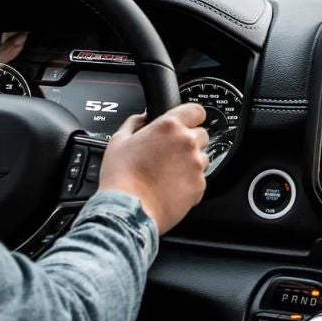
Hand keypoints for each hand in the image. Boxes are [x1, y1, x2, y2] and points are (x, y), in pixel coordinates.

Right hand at [99, 104, 208, 234]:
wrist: (128, 209)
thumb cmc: (121, 177)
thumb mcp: (119, 140)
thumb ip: (134, 123)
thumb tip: (142, 117)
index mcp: (169, 126)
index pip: (196, 111)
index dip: (190, 117)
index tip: (185, 123)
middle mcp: (187, 143)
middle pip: (201, 135)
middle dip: (189, 141)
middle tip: (170, 153)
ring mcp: (196, 165)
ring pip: (202, 158)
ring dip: (190, 162)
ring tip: (168, 173)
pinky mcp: (199, 186)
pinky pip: (199, 179)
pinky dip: (189, 182)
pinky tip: (170, 187)